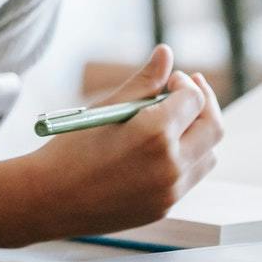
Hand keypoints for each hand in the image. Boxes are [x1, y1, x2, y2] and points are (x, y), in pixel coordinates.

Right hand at [0, 46, 222, 245]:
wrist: (47, 199)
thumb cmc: (70, 149)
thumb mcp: (106, 109)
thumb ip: (143, 82)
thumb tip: (166, 53)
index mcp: (155, 133)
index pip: (194, 99)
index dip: (185, 83)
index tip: (171, 79)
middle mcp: (170, 165)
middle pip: (214, 128)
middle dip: (205, 103)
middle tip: (188, 90)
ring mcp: (169, 192)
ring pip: (208, 155)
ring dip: (200, 133)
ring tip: (176, 121)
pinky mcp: (163, 208)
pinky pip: (190, 178)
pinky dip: (186, 158)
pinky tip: (162, 148)